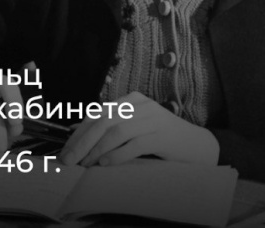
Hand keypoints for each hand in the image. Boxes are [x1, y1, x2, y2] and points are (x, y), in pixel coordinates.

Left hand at [58, 92, 218, 166]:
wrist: (197, 145)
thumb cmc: (162, 138)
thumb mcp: (136, 127)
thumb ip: (112, 125)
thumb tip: (78, 131)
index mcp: (132, 99)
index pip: (99, 113)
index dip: (80, 131)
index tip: (66, 148)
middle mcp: (141, 105)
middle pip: (104, 120)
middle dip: (83, 141)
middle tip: (68, 159)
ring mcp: (153, 119)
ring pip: (117, 131)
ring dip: (97, 149)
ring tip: (85, 164)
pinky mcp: (162, 136)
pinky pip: (135, 144)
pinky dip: (117, 154)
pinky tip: (105, 164)